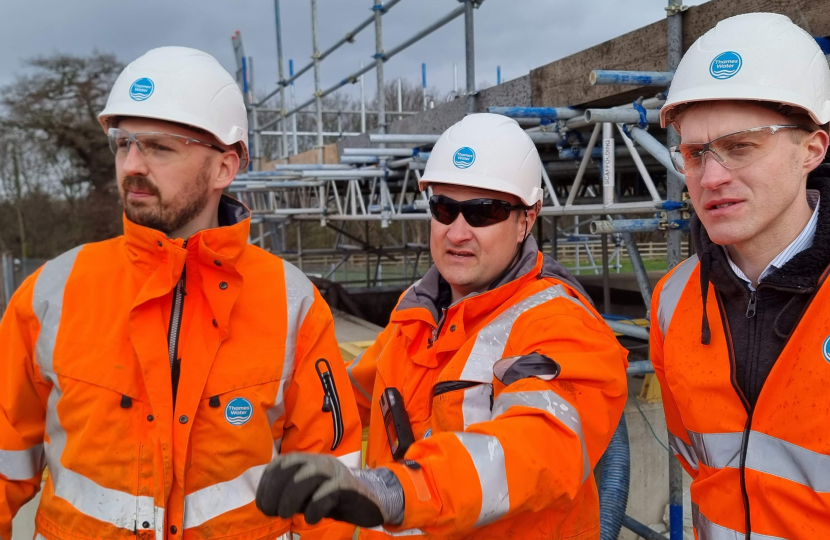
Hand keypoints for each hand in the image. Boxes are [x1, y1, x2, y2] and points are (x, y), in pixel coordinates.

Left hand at [256, 452, 393, 527]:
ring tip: (286, 514)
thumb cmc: (333, 500)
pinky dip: (315, 507)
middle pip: (290, 465)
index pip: (280, 463)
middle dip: (275, 489)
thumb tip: (266, 504)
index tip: (263, 505)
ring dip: (292, 496)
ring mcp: (334, 471)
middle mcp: (320, 461)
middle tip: (273, 512)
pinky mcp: (348, 486)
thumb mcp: (307, 496)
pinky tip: (312, 520)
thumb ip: (290, 495)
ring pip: (308, 474)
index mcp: (307, 461)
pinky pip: (328, 491)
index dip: (267, 483)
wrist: (369, 503)